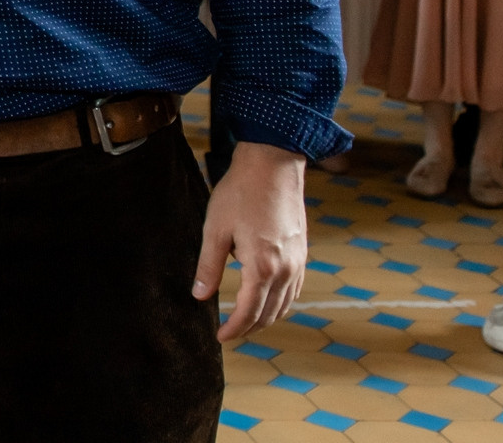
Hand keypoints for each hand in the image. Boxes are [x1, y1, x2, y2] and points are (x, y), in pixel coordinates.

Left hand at [193, 140, 309, 342]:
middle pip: (269, 313)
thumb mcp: (215, 229)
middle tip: (230, 333)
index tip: (220, 338)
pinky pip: (294, 289)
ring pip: (285, 304)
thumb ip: (209, 266)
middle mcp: (286, 269)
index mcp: (262, 266)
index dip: (234, 329)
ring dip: (266, 318)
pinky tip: (268, 301)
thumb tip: (199, 296)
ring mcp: (298, 262)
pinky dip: (281, 303)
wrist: (272, 165)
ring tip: (246, 322)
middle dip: (249, 328)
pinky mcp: (303, 252)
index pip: (248, 311)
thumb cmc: (240, 193)